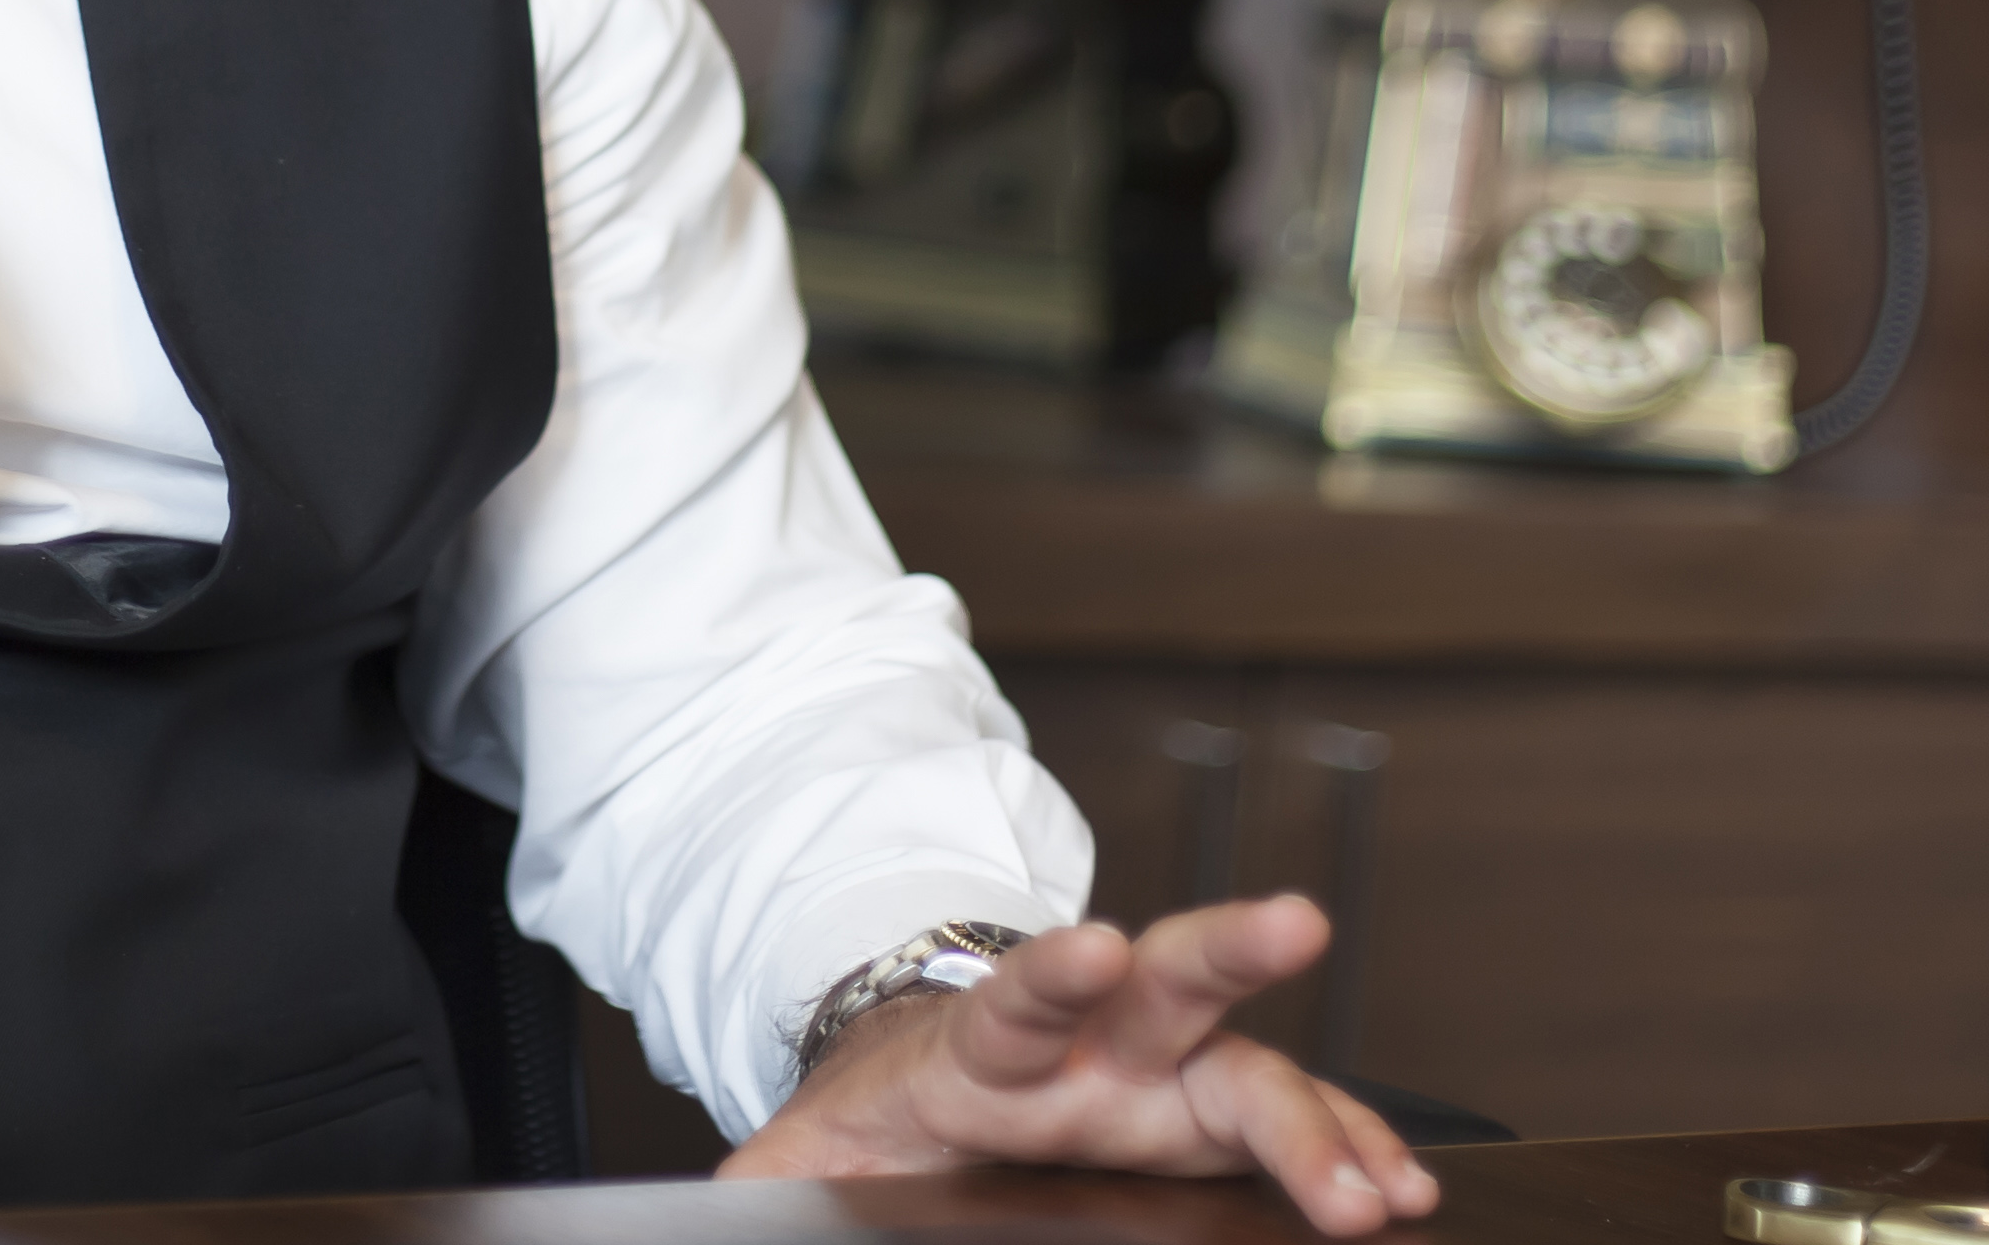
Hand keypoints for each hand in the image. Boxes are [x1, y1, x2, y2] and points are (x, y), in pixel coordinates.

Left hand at [723, 898, 1439, 1235]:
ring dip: (1326, 1108)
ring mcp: (1161, 1077)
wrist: (945, 1068)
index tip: (1084, 942)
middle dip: (1228, 950)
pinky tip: (1406, 1185)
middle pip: (1164, 981)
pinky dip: (1351, 1147)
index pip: (1016, 996)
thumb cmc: (894, 1106)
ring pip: (1252, 1061)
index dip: (1050, 972)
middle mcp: (1092, 1043)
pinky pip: (1295, 1124)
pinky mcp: (1208, 1117)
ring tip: (1390, 1173)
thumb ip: (773, 1174)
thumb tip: (717, 1202)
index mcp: (989, 1047)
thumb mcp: (820, 1143)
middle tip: (1295, 922)